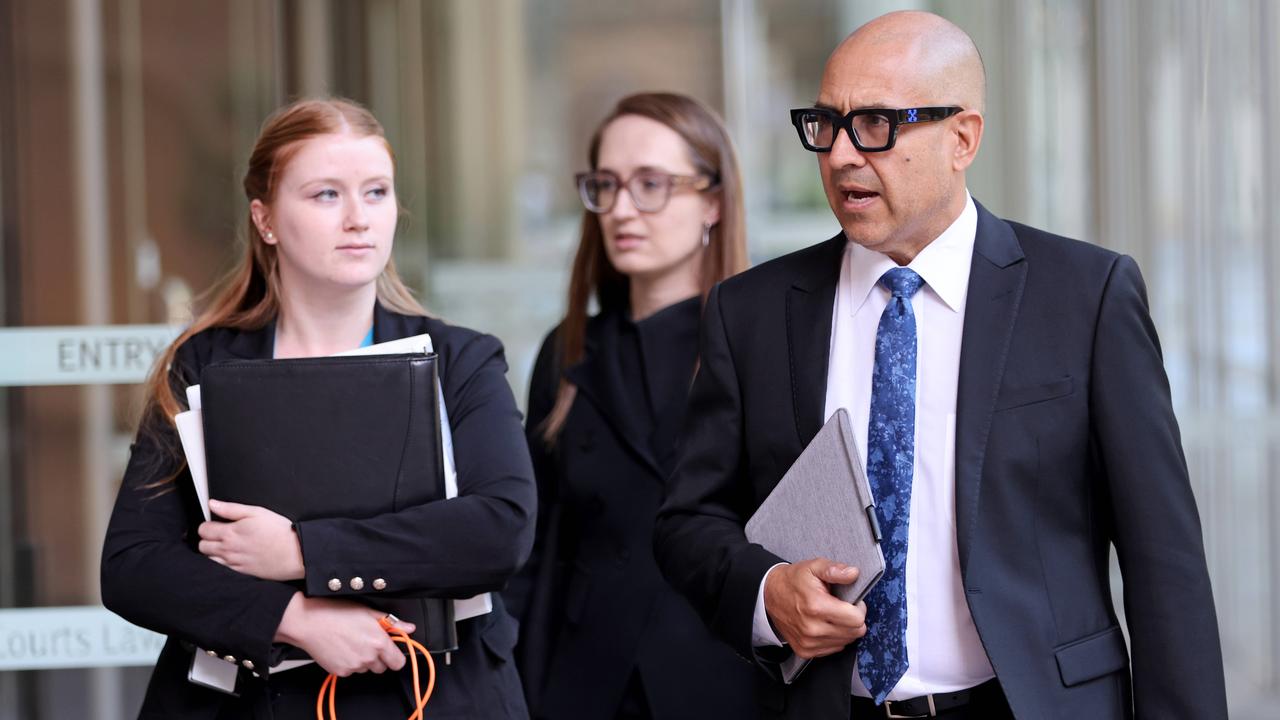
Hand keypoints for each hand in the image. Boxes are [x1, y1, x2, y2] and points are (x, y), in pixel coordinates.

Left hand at [198, 499, 304, 580]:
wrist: (295, 554)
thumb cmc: (279, 531)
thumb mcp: (257, 512)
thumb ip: (231, 509)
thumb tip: (213, 504)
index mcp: (230, 533)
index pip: (203, 530)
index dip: (207, 524)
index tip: (216, 523)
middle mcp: (228, 550)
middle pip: (202, 546)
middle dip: (207, 538)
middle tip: (220, 533)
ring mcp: (233, 563)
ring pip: (209, 559)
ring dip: (213, 551)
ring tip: (227, 544)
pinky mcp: (241, 572)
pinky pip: (221, 568)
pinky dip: (223, 561)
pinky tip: (235, 555)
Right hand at [275, 593, 415, 675]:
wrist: (308, 622)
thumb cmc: (336, 612)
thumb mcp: (368, 611)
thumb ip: (391, 622)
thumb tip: (409, 628)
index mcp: (378, 642)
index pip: (398, 662)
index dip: (395, 656)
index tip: (391, 651)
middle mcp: (368, 657)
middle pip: (382, 667)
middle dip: (378, 657)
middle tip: (367, 642)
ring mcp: (353, 666)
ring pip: (366, 669)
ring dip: (363, 660)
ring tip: (351, 642)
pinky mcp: (340, 672)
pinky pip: (351, 671)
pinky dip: (348, 663)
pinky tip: (342, 648)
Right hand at [763, 558, 867, 658]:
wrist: (769, 595)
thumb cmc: (794, 581)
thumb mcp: (814, 567)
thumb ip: (835, 570)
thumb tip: (853, 573)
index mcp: (816, 606)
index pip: (856, 619)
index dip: (859, 609)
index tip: (853, 603)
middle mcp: (812, 628)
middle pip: (854, 632)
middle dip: (854, 619)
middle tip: (844, 608)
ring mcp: (808, 642)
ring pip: (846, 642)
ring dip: (844, 629)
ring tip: (833, 616)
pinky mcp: (805, 650)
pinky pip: (833, 649)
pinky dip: (834, 638)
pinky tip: (826, 625)